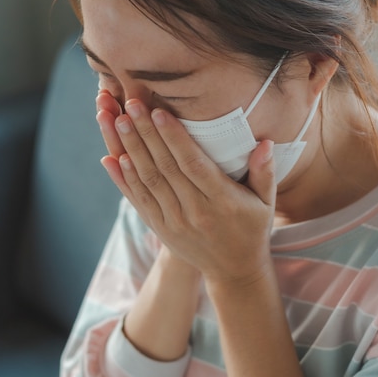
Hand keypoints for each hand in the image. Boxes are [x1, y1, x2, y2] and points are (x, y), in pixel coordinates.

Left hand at [96, 91, 275, 286]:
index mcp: (221, 201)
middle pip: (165, 167)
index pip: (193, 164)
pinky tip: (111, 158)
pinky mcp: (160, 228)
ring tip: (117, 121)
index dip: (174, 138)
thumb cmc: (251, 229)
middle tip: (130, 104)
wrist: (233, 271)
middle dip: (146, 133)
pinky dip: (123, 179)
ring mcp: (174, 221)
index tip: (159, 111)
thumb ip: (265, 172)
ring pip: (147, 180)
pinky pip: (139, 200)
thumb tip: (266, 142)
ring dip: (130, 149)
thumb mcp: (266, 203)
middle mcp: (194, 211)